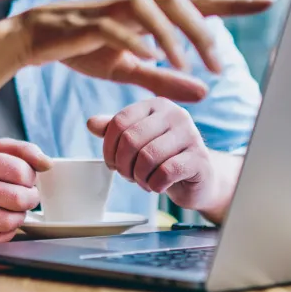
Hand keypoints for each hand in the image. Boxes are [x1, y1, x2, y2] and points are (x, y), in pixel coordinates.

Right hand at [0, 139, 50, 243]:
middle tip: (27, 196)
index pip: (19, 171)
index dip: (30, 177)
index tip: (26, 179)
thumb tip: (47, 164)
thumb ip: (23, 151)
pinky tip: (2, 221)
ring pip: (8, 222)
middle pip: (16, 198)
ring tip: (15, 209)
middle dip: (30, 199)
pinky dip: (7, 231)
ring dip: (20, 217)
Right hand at [1, 0, 273, 102]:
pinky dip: (133, 39)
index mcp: (148, 15)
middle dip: (203, 30)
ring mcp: (109, 10)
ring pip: (149, 7)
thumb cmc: (82, 49)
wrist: (32, 40)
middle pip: (177, 1)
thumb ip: (164, 79)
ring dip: (171, 34)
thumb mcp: (128, 69)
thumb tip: (205, 92)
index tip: (267, 1)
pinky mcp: (85, 23)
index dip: (232, 3)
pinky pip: (113, 26)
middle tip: (218, 66)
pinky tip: (148, 56)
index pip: (196, 4)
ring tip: (185, 64)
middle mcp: (133, 6)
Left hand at [88, 98, 218, 212]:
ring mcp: (191, 135)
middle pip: (131, 139)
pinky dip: (154, 185)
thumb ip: (115, 130)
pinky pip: (166, 172)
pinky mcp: (200, 159)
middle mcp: (176, 114)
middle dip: (123, 164)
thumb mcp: (138, 141)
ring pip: (147, 157)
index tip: (111, 163)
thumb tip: (91, 123)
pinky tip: (157, 186)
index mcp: (156, 105)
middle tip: (128, 175)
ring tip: (143, 181)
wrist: (198, 179)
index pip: (120, 122)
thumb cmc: (163, 158)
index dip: (109, 147)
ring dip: (138, 177)